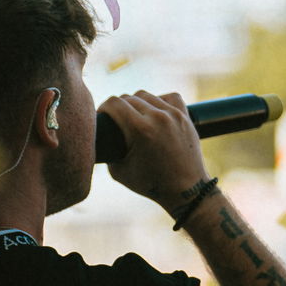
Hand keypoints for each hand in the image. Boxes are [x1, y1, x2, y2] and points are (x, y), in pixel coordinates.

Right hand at [96, 92, 207, 213]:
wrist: (186, 190)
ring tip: (134, 117)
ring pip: (146, 95)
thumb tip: (98, 135)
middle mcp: (158, 118)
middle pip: (128, 98)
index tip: (102, 116)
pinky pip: (168, 97)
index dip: (103, 108)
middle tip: (116, 121)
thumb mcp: (118, 171)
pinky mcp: (185, 116)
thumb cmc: (151, 184)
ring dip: (136, 103)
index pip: (114, 103)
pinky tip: (155, 112)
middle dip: (118, 108)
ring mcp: (174, 115)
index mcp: (140, 130)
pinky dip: (159, 101)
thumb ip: (106, 151)